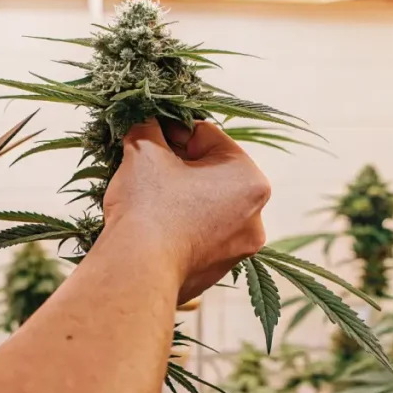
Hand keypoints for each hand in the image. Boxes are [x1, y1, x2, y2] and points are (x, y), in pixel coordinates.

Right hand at [103, 118, 270, 302]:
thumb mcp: (144, 152)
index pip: (207, 136)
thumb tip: (144, 119)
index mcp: (250, 179)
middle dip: (177, 164)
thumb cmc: (149, 206)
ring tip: (145, 195)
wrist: (136, 272)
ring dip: (178, 195)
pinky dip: (177, 226)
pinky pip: (197, 235)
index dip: (172, 131)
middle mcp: (255, 217)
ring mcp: (237, 249)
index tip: (149, 134)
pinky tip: (151, 225)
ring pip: (204, 205)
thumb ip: (147, 128)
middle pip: (209, 173)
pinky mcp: (216, 271)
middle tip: (144, 162)